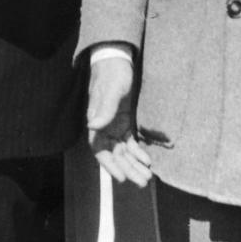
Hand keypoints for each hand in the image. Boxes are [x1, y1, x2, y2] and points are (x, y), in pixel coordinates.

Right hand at [87, 54, 152, 186]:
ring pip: (123, 151)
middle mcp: (104, 125)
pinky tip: (148, 160)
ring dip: (134, 164)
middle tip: (143, 182)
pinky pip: (130, 142)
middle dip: (127, 169)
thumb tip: (92, 125)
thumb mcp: (111, 90)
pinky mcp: (124, 121)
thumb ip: (104, 108)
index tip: (122, 178)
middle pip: (114, 154)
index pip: (99, 149)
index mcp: (96, 120)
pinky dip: (138, 152)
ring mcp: (114, 124)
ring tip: (147, 177)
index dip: (109, 165)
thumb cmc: (112, 73)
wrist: (117, 59)